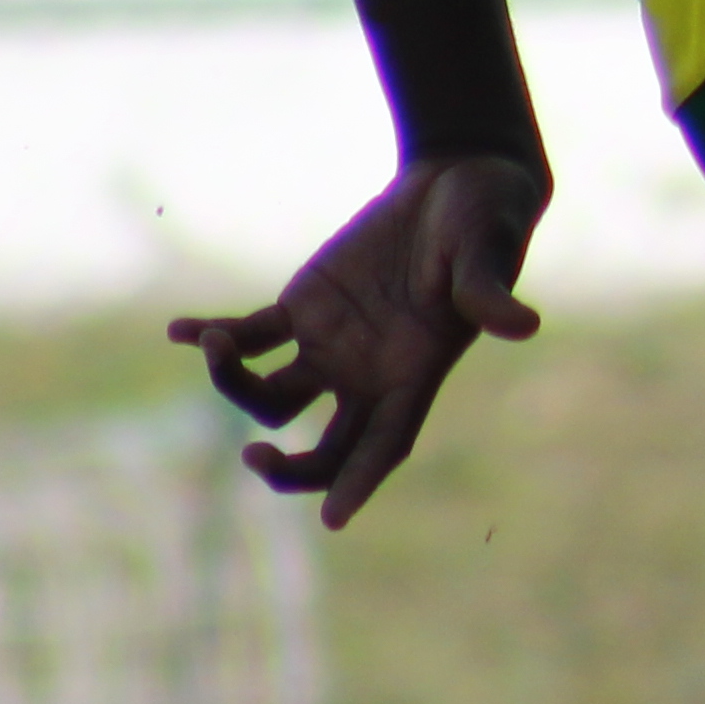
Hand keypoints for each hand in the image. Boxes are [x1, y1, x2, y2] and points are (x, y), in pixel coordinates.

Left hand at [169, 151, 551, 530]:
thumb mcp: (485, 254)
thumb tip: (524, 326)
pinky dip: (211, 337)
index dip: (361, 481)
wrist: (457, 185)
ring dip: (232, 383)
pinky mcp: (303, 309)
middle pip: (324, 449)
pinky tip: (180, 331)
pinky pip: (248, 337)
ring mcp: (331, 347)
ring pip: (270, 397)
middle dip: (290, 469)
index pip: (386, 443)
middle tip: (256, 457)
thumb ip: (488, 293)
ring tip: (212, 344)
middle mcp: (369, 374)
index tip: (333, 518)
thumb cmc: (484, 221)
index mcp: (416, 372)